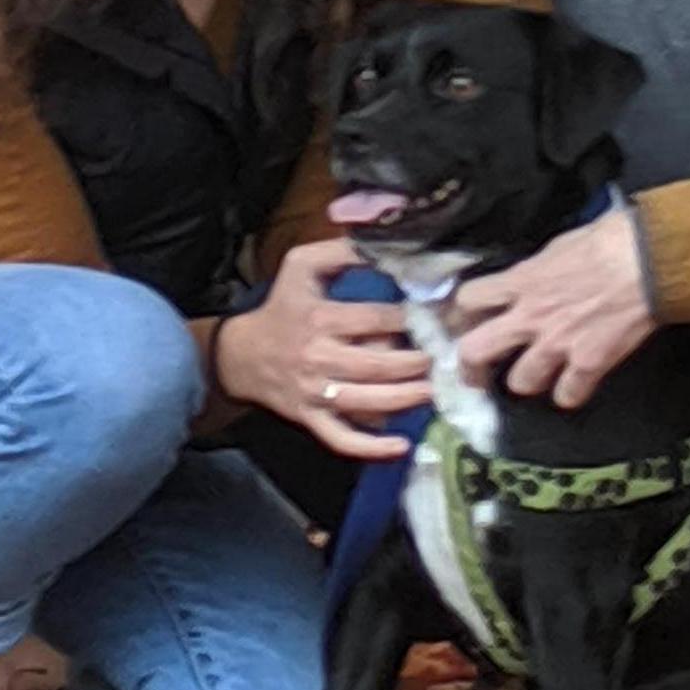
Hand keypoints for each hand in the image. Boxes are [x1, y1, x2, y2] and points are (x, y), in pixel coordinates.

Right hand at [214, 240, 426, 460]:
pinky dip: (371, 447)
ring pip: (367, 401)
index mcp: (320, 318)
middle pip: (376, 364)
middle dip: (416, 362)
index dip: (409, 318)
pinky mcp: (313, 418)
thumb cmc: (282, 306)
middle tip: (446, 357)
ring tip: (435, 390)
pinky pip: (342, 438)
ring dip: (405, 398)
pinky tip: (402, 446)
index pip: (373, 319)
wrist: (242, 354)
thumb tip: (382, 242)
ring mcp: (316, 393)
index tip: (439, 316)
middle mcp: (319, 358)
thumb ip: (342, 251)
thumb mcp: (302, 265)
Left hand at [452, 205, 654, 407]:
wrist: (648, 258)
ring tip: (538, 375)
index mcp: (520, 281)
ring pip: (521, 382)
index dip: (464, 313)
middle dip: (470, 368)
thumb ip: (536, 271)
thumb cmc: (609, 240)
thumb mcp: (558, 246)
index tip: (468, 321)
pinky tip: (575, 386)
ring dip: (528, 380)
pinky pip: (567, 396)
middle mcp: (530, 316)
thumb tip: (530, 279)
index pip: (467, 300)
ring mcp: (557, 344)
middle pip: (475, 351)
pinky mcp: (588, 363)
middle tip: (476, 376)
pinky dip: (570, 394)